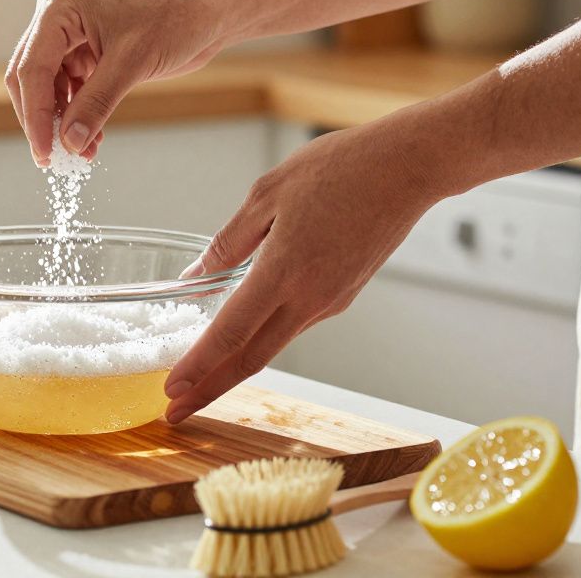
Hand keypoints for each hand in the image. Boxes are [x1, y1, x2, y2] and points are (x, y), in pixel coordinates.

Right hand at [4, 0, 239, 165]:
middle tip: (53, 159)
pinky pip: (71, 87)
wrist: (209, 9)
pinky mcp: (87, 49)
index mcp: (61, 6)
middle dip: (43, 119)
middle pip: (31, 77)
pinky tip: (92, 138)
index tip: (44, 152)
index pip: (32, 68)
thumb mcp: (132, 63)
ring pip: (50, 87)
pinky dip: (78, 113)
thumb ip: (96, 104)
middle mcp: (58, 15)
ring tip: (81, 153)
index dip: (35, 115)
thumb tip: (69, 143)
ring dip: (63, 121)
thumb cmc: (176, 18)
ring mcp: (71, 33)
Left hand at [162, 122, 446, 422]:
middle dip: (208, 390)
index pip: (231, 333)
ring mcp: (330, 301)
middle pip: (250, 359)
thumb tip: (194, 276)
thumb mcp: (266, 194)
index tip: (171, 391)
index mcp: (285, 271)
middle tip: (175, 412)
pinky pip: (293, 323)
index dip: (198, 367)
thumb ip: (228, 242)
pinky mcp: (342, 296)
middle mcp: (310, 298)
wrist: (409, 167)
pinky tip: (242, 336)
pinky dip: (262, 338)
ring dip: (233, 367)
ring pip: (273, 344)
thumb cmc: (339, 168)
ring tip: (198, 379)